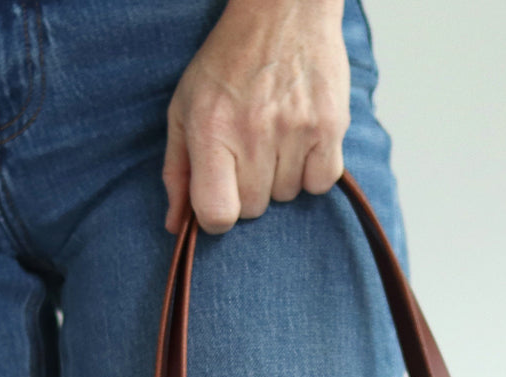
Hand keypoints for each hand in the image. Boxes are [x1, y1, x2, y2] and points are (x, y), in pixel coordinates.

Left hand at [163, 0, 349, 235]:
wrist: (283, 10)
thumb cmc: (228, 62)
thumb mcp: (186, 108)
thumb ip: (177, 170)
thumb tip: (176, 225)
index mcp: (211, 130)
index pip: (217, 214)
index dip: (216, 215)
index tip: (219, 197)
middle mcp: (253, 133)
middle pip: (254, 209)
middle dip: (248, 188)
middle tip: (248, 148)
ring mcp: (295, 131)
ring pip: (286, 196)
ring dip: (279, 176)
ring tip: (274, 135)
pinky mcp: (329, 128)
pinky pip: (319, 184)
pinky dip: (311, 171)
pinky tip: (300, 140)